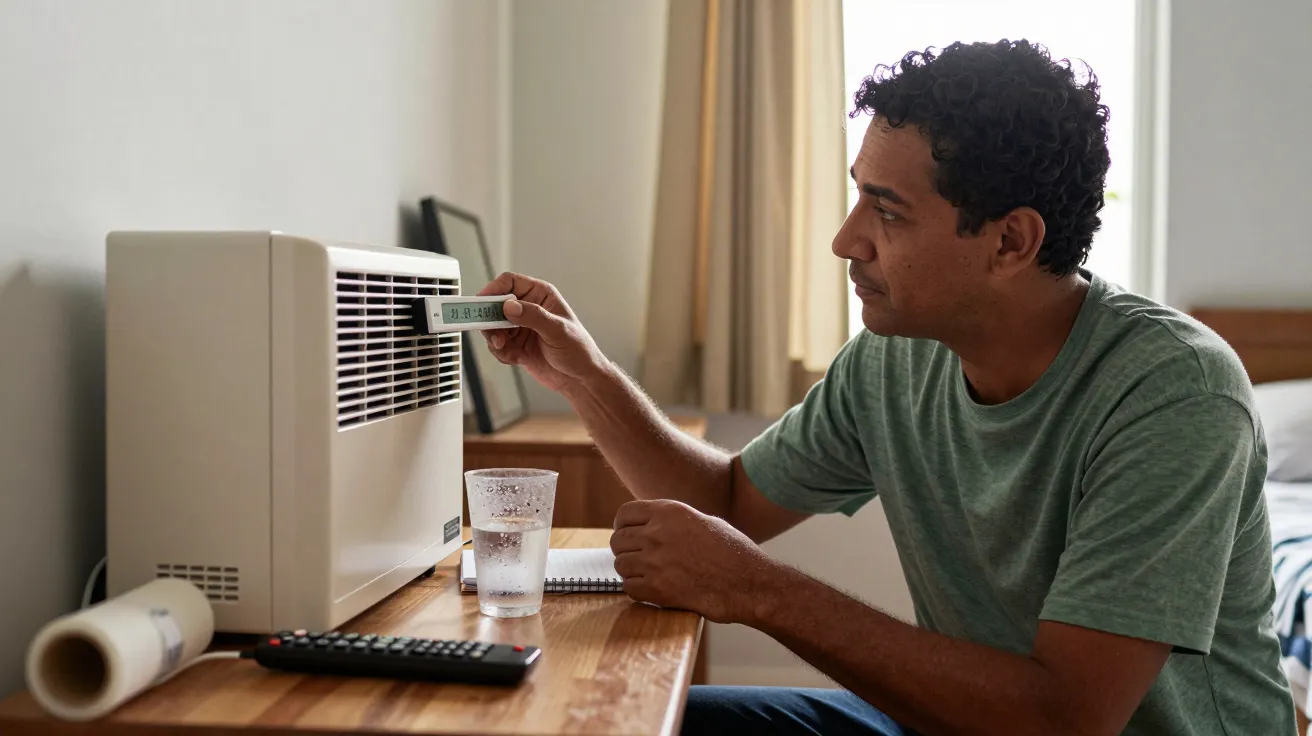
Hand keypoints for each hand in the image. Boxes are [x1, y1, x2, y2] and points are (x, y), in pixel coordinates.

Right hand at [477, 272, 607, 392]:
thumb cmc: (579, 350)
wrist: (581, 379)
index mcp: (540, 296)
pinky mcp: (517, 346)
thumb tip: (509, 306)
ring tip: (505, 348)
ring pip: (493, 327)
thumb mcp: (557, 330)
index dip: (493, 290)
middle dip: (490, 320)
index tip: (482, 303)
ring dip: (495, 339)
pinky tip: (515, 359)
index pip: (509, 283)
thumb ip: (533, 316)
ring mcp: (521, 328)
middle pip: (495, 305)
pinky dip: (502, 353)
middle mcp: (529, 309)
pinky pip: (498, 346)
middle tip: (491, 333)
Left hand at [610, 499, 775, 623]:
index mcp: (669, 512)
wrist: (749, 583)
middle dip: (625, 549)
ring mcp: (655, 562)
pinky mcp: (657, 589)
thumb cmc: (733, 552)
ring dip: (631, 570)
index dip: (622, 525)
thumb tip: (651, 525)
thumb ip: (674, 521)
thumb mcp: (704, 521)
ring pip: (620, 565)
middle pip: (618, 540)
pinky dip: (637, 590)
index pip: (624, 514)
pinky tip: (653, 588)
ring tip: (647, 574)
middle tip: (637, 557)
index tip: (627, 534)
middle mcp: (657, 534)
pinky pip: (629, 588)